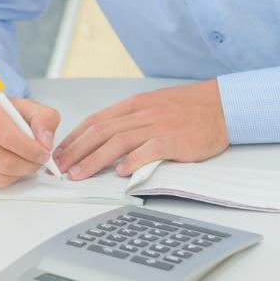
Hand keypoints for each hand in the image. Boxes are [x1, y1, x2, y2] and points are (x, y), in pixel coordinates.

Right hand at [0, 96, 59, 187]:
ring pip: (1, 177)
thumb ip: (44, 118)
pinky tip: (11, 162)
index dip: (30, 149)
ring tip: (25, 158)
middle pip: (5, 162)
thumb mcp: (27, 107)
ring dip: (21, 172)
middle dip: (30, 164)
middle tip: (40, 159)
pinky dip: (10, 177)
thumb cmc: (3, 112)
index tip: (44, 152)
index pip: (7, 137)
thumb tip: (45, 142)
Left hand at [54, 80, 229, 179]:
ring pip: (118, 142)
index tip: (59, 153)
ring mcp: (157, 126)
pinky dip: (133, 161)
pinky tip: (120, 173)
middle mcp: (140, 114)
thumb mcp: (151, 107)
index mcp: (132, 106)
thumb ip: (129, 121)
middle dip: (76, 151)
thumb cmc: (185, 109)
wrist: (220, 106)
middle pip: (100, 132)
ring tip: (79, 174)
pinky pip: (150, 150)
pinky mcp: (174, 140)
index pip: (95, 121)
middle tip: (59, 168)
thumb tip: (103, 139)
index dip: (74, 137)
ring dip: (95, 159)